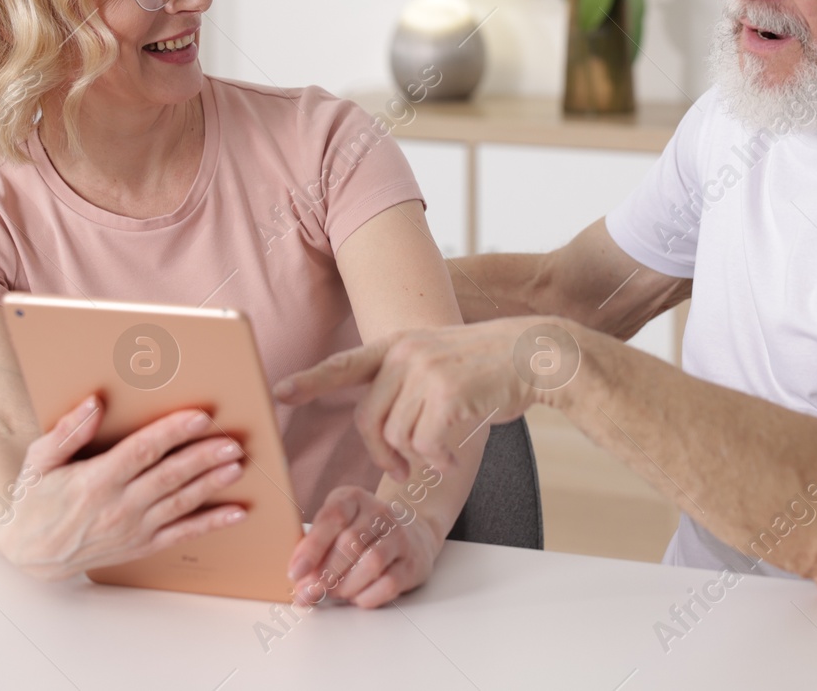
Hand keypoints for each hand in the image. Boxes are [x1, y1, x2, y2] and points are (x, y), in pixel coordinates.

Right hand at [0, 396, 248, 580]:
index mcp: (94, 481)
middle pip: (169, 476)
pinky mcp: (141, 546)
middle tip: (232, 441)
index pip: (141, 452)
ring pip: (180, 503)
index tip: (199, 416)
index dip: (172, 433)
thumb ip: (67, 432)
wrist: (31, 553)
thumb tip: (94, 402)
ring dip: (211, 484)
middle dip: (203, 457)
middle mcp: (117, 507)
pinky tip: (235, 512)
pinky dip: (211, 523)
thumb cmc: (36, 500)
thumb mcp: (38, 461)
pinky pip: (182, 534)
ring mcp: (132, 529)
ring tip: (237, 466)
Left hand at [275, 318, 554, 480]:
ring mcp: (424, 370)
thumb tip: (381, 428)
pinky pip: (425, 445)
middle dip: (381, 455)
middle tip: (401, 473)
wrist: (538, 354)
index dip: (310, 381)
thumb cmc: (489, 367)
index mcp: (397, 344)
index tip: (278, 392)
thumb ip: (405, 381)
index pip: (344, 365)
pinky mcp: (446, 393)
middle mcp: (404, 352)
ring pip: (398, 437)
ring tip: (443, 452)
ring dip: (420, 457)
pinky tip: (455, 453)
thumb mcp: (438, 359)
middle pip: (368, 420)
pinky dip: (439, 459)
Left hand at [287, 485, 440, 608]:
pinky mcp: (413, 563)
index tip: (295, 573)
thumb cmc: (362, 533)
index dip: (311, 548)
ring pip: (371, 563)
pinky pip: (389, 584)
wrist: (412, 535)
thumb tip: (299, 582)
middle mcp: (380, 512)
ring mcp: (400, 536)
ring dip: (346, 586)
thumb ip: (317, 548)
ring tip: (336, 593)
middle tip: (311, 592)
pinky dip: (367, 597)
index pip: (332, 518)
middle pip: (350, 544)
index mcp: (353, 498)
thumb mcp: (337, 527)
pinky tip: (358, 597)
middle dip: (325, 574)